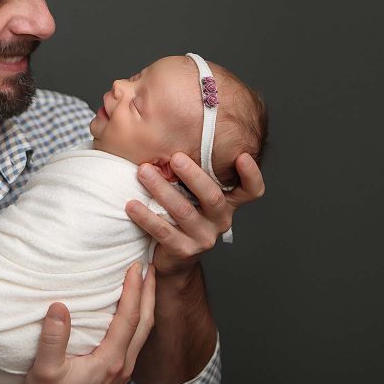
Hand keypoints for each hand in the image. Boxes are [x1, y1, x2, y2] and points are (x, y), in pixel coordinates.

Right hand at [15, 263, 155, 383]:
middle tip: (151, 267)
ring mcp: (121, 372)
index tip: (135, 267)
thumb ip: (53, 339)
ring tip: (145, 283)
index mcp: (110, 362)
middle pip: (145, 323)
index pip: (129, 319)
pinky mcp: (116, 374)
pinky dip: (138, 320)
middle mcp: (122, 366)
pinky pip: (135, 341)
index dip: (134, 290)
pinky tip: (130, 311)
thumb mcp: (44, 370)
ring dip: (146, 305)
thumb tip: (59, 307)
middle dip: (150, 293)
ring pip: (143, 333)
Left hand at [127, 152, 264, 279]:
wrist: (171, 257)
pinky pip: (163, 231)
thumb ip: (189, 169)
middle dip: (193, 176)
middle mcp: (220, 219)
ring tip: (143, 172)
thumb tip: (169, 126)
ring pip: (184, 211)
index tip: (242, 155)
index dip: (251, 174)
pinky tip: (132, 204)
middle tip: (174, 158)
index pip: (251, 191)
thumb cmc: (179, 213)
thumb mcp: (191, 192)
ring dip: (162, 189)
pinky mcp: (184, 250)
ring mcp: (203, 237)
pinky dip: (146, 216)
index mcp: (227, 202)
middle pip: (213, 197)